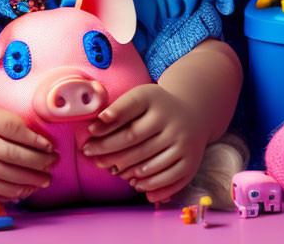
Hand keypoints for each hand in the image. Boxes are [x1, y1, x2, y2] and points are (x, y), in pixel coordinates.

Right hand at [0, 95, 57, 213]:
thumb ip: (5, 120)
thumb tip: (38, 142)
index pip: (9, 127)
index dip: (33, 139)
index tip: (50, 147)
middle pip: (2, 156)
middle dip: (32, 167)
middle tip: (49, 172)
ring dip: (16, 186)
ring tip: (34, 186)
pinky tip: (8, 199)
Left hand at [81, 84, 207, 202]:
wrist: (194, 112)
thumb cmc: (157, 107)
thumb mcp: (140, 98)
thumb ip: (119, 110)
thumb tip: (94, 129)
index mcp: (156, 99)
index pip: (127, 110)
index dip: (107, 123)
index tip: (90, 132)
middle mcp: (172, 119)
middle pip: (133, 138)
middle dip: (108, 150)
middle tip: (90, 155)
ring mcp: (183, 142)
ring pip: (148, 162)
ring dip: (126, 170)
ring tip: (112, 171)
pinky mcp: (191, 161)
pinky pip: (168, 179)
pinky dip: (149, 185)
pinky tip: (135, 184)